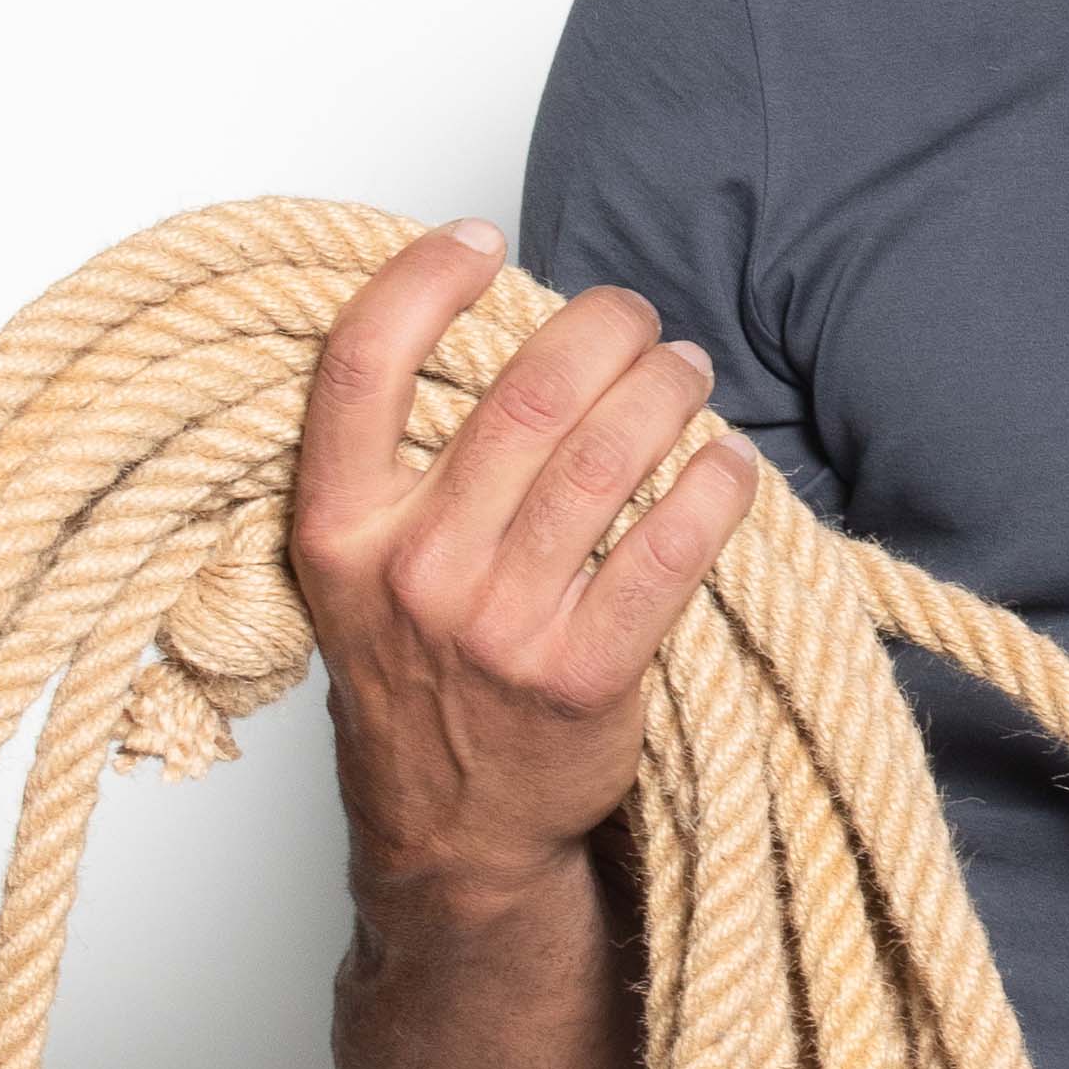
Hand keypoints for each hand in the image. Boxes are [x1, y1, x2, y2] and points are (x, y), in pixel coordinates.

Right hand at [293, 219, 756, 915]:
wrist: (451, 831)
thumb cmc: (418, 676)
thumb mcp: (360, 571)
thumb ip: (409, 468)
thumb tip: (507, 335)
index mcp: (338, 529)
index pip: (361, 365)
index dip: (421, 278)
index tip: (480, 237)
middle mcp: (412, 569)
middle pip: (527, 393)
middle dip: (602, 329)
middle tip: (635, 319)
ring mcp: (498, 624)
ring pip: (606, 455)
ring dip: (667, 389)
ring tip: (687, 370)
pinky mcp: (582, 672)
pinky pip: (669, 548)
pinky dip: (713, 486)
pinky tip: (729, 461)